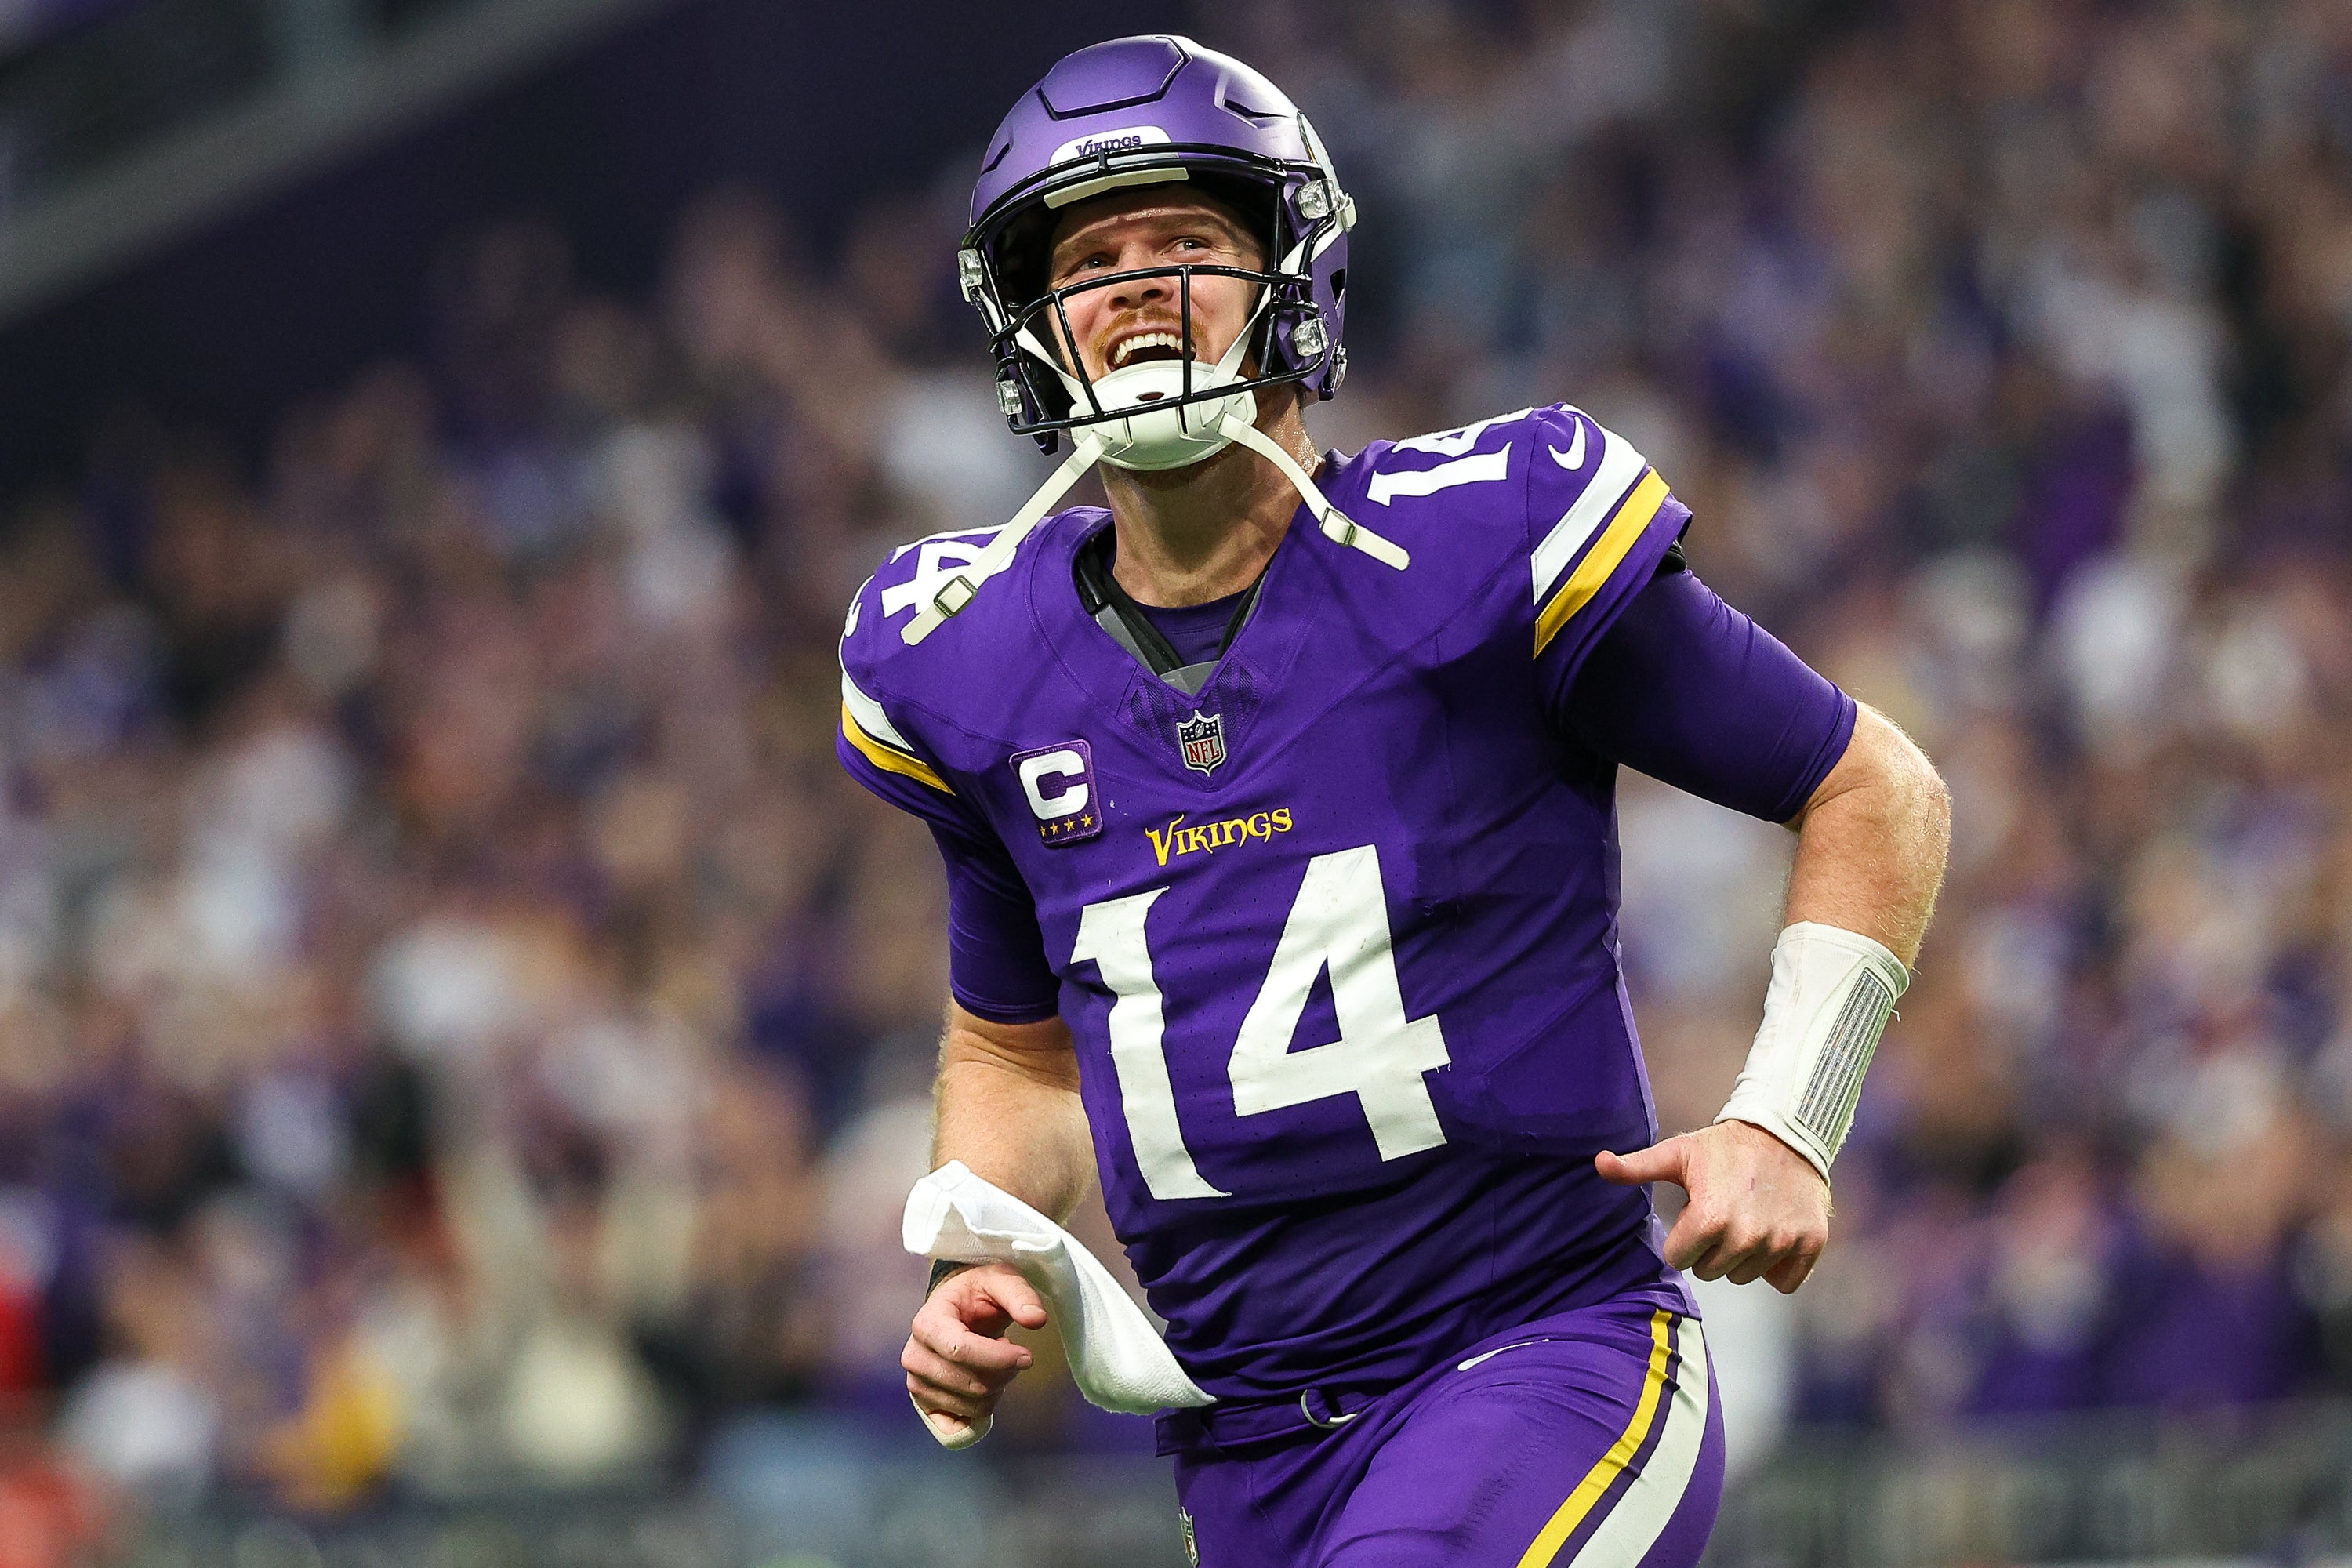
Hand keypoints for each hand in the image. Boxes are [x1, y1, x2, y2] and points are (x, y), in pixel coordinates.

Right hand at [903, 1262, 1048, 1438]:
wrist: (957, 1309)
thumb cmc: (978, 1293)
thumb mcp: (1001, 1281)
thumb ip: (1021, 1296)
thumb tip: (1037, 1319)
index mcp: (927, 1323)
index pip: (961, 1351)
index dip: (999, 1358)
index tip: (1027, 1356)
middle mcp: (914, 1356)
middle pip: (972, 1383)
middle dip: (1005, 1373)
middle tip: (1013, 1353)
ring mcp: (916, 1384)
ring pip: (973, 1405)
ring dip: (997, 1387)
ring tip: (992, 1362)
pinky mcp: (924, 1405)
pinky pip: (959, 1428)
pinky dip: (981, 1412)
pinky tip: (986, 1387)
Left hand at [1596, 1120, 1828, 1292]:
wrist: (1786, 1134)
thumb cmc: (1722, 1148)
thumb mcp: (1677, 1154)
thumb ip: (1635, 1167)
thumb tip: (1597, 1163)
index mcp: (1709, 1219)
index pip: (1679, 1259)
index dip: (1683, 1236)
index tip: (1695, 1211)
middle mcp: (1746, 1237)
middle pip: (1711, 1271)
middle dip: (1711, 1247)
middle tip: (1722, 1213)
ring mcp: (1781, 1242)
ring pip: (1745, 1276)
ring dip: (1743, 1255)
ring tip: (1748, 1217)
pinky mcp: (1811, 1245)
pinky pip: (1784, 1282)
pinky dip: (1778, 1265)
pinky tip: (1773, 1233)